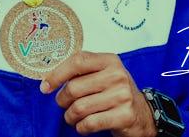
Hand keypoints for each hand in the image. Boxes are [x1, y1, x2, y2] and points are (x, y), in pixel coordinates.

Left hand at [41, 51, 157, 136]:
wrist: (143, 114)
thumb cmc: (116, 92)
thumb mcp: (103, 74)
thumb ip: (82, 71)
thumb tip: (49, 80)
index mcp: (110, 60)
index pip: (78, 61)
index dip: (57, 74)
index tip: (45, 87)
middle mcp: (117, 75)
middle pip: (74, 87)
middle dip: (62, 100)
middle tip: (64, 104)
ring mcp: (122, 96)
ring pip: (79, 108)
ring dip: (70, 116)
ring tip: (73, 117)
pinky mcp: (124, 115)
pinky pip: (90, 123)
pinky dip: (81, 127)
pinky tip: (83, 126)